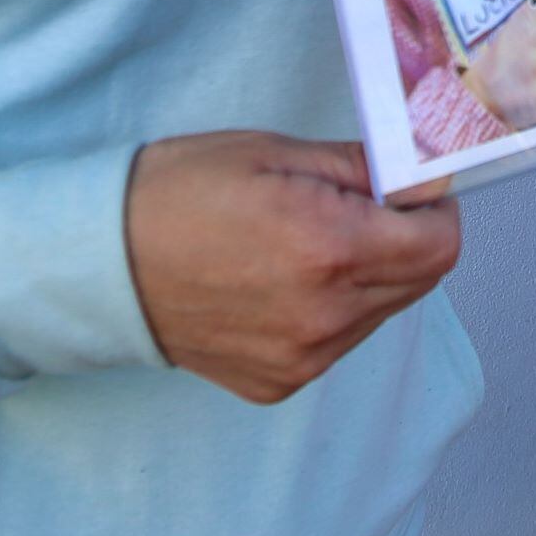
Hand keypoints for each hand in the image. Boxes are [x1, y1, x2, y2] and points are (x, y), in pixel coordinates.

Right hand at [125, 132, 461, 403]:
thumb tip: (422, 177)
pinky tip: (281, 284)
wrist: (94, 264)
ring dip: (370, 277)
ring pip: (383, 312)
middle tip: (359, 211)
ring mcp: (303, 357)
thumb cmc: (175, 195)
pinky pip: (340, 342)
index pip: (440, 246)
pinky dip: (332, 311)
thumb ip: (363, 167)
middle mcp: (325, 315)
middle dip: (406, 241)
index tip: (410, 195)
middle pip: (420, 281)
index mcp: (331, 249)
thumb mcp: (275, 153)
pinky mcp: (279, 382)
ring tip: (307, 246)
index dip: (435, 214)